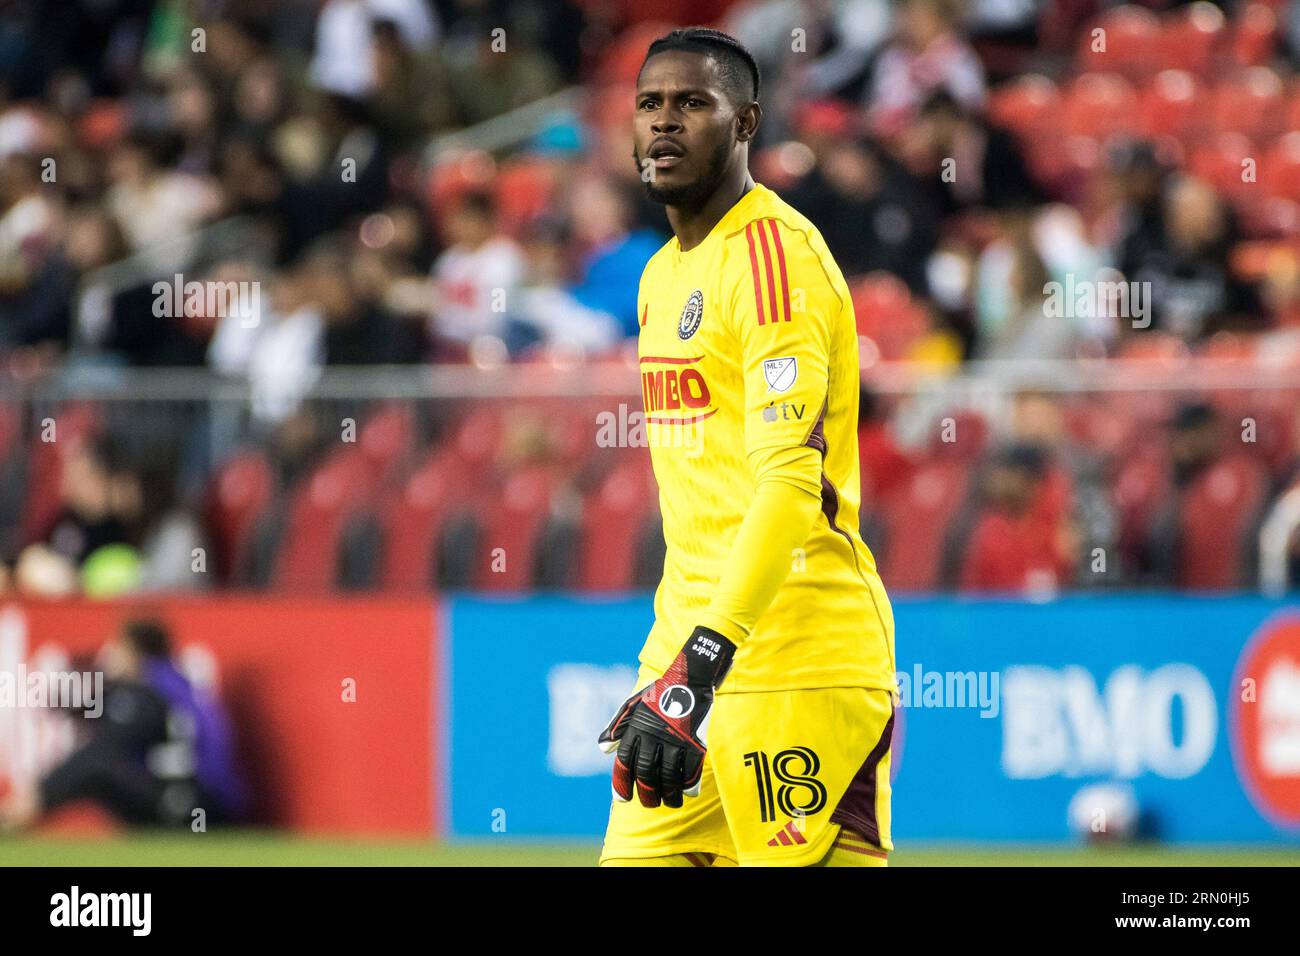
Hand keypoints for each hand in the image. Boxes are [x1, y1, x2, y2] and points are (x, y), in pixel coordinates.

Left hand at [598, 626, 735, 808]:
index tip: (622, 800)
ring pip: (669, 776)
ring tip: (669, 802)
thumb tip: (603, 750)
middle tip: (649, 804)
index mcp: (636, 728)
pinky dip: (688, 784)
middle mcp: (654, 735)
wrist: (689, 677)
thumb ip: (616, 726)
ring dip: (668, 794)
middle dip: (646, 794)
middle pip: (646, 774)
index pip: (624, 762)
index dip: (621, 784)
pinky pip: (690, 770)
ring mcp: (676, 739)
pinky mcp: (695, 741)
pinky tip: (686, 793)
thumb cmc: (658, 693)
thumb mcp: (631, 704)